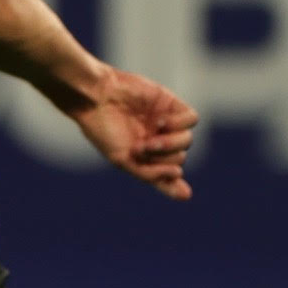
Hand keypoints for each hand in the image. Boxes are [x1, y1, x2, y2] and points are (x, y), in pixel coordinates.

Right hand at [69, 67, 196, 199]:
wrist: (96, 98)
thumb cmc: (103, 130)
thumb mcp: (123, 160)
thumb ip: (151, 175)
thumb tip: (184, 188)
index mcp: (145, 157)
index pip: (168, 174)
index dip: (174, 183)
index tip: (181, 188)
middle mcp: (158, 141)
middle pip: (179, 158)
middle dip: (164, 157)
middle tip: (143, 147)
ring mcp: (166, 123)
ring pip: (187, 141)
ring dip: (171, 143)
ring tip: (151, 137)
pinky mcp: (170, 104)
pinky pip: (191, 119)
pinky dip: (179, 123)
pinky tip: (160, 121)